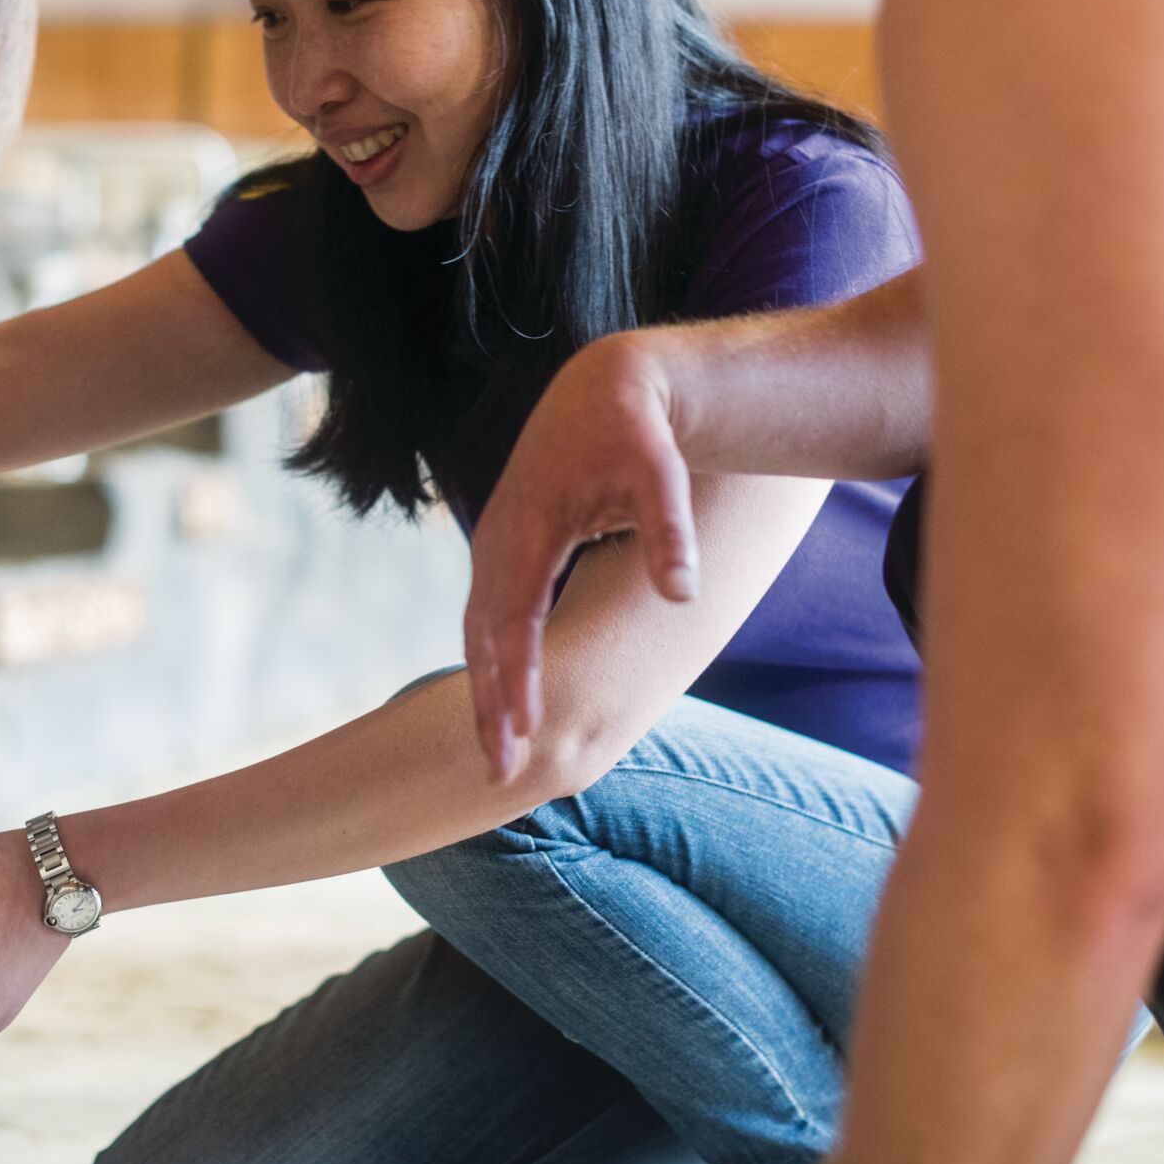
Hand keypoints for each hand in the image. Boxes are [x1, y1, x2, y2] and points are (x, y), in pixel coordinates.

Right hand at [464, 332, 698, 784]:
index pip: (515, 617)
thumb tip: (683, 595)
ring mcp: (497, 544)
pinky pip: (491, 617)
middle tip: (501, 775)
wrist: (604, 387)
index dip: (517, 677)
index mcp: (529, 526)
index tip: (523, 731)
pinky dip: (493, 662)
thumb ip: (669, 533)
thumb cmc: (635, 431)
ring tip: (501, 753)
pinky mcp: (507, 549)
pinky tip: (506, 699)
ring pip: (480, 632)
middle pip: (484, 637)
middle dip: (489, 706)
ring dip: (487, 691)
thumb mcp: (660, 471)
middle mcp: (500, 540)